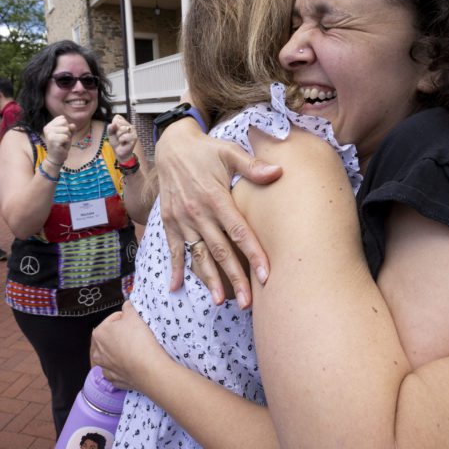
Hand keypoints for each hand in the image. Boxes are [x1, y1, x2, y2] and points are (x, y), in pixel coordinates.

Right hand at [42, 115, 72, 166]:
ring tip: (62, 142)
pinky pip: (66, 137)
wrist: (57, 157)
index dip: (66, 126)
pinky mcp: (52, 140)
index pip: (62, 118)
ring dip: (67, 137)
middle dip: (67, 132)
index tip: (62, 134)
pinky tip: (61, 146)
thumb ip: (71, 128)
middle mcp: (47, 128)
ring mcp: (49, 134)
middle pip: (65, 123)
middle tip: (62, 139)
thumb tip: (72, 125)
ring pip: (66, 130)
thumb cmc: (62, 144)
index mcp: (49, 125)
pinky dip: (66, 142)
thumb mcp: (68, 134)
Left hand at [90, 301, 170, 391]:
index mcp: (99, 333)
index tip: (136, 323)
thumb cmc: (140, 341)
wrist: (148, 369)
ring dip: (120, 351)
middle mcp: (97, 351)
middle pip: (110, 337)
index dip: (126, 319)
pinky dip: (122, 366)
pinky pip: (116, 370)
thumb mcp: (135, 315)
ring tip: (134, 350)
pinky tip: (132, 364)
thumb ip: (128, 307)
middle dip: (121, 335)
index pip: (114, 319)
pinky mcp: (113, 379)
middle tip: (136, 335)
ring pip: (111, 354)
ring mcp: (104, 367)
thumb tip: (127, 305)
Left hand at [107, 114, 136, 160]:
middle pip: (119, 123)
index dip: (113, 124)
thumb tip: (114, 124)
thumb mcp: (110, 133)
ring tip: (121, 140)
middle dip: (116, 131)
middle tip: (118, 136)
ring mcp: (133, 131)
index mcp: (125, 123)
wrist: (119, 152)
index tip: (115, 131)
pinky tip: (124, 143)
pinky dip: (121, 141)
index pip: (117, 117)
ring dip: (119, 136)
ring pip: (122, 129)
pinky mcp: (134, 138)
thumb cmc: (116, 142)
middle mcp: (130, 125)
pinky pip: (124, 137)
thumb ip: (110, 127)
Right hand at [157, 119, 282, 307]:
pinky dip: (175, 268)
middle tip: (248, 302)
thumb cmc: (206, 150)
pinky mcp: (170, 222)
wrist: (171, 145)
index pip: (239, 231)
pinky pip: (174, 249)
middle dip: (234, 278)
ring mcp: (182, 220)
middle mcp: (198, 212)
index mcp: (216, 197)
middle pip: (220, 251)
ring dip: (209, 280)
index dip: (253, 254)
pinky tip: (176, 287)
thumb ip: (251, 165)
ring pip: (198, 255)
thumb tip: (278, 171)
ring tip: (220, 302)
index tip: (266, 275)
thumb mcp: (229, 151)